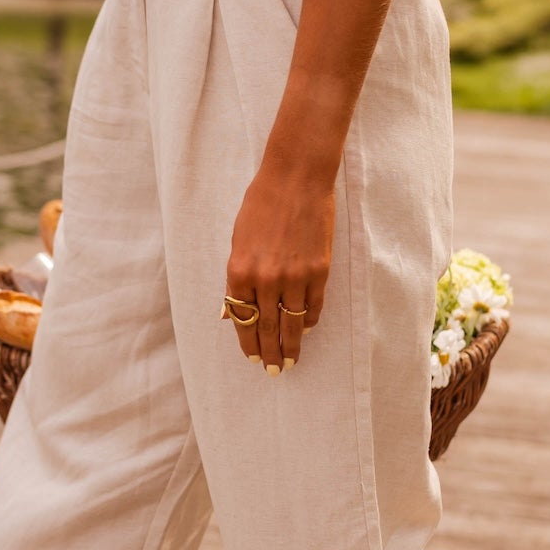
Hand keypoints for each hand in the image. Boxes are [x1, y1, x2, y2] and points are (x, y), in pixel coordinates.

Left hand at [222, 161, 334, 372]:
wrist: (296, 178)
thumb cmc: (261, 204)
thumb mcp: (237, 240)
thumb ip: (236, 279)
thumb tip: (230, 311)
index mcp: (239, 271)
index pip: (242, 319)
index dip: (247, 342)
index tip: (252, 358)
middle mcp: (266, 279)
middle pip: (267, 327)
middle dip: (270, 353)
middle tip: (274, 371)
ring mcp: (295, 276)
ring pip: (292, 323)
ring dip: (292, 346)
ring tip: (291, 361)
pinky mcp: (319, 270)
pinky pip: (314, 306)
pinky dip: (310, 321)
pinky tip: (306, 329)